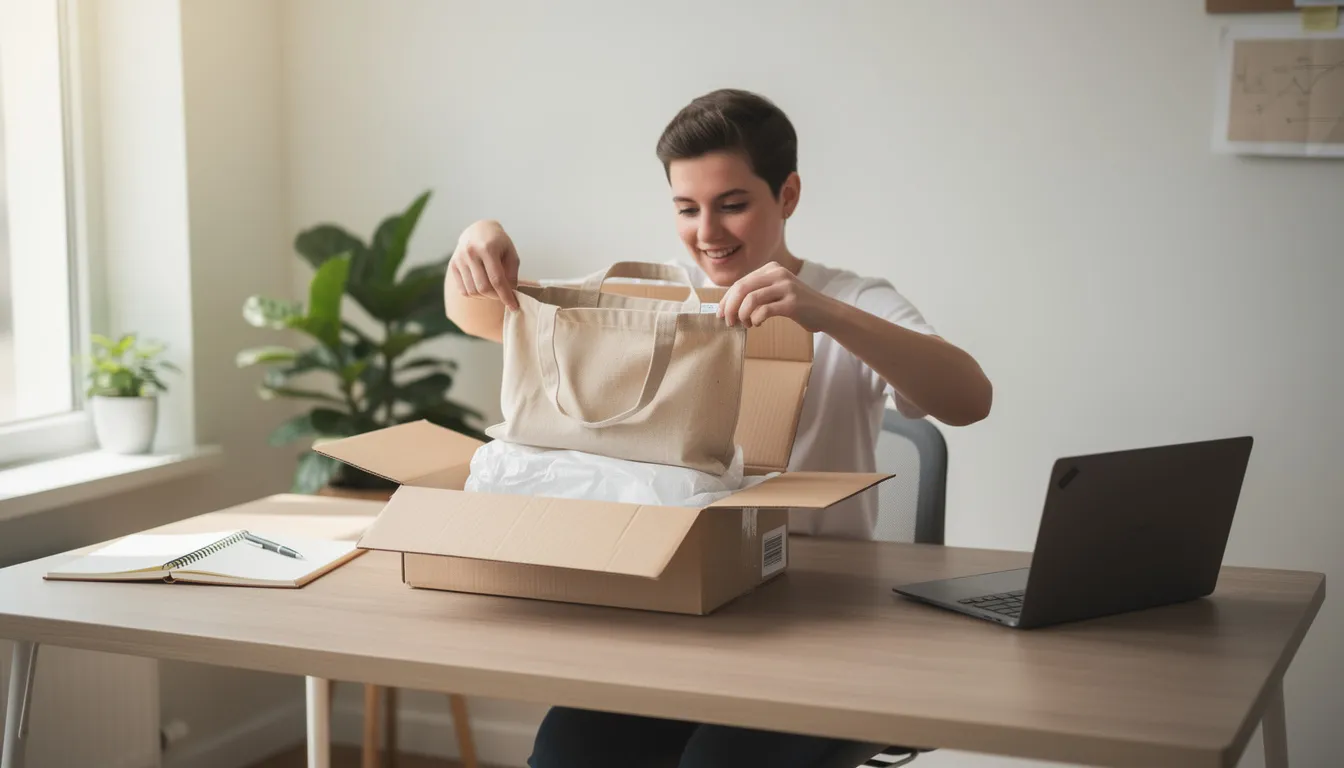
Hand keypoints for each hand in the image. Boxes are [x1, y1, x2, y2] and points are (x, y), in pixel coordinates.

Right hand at [449, 220, 520, 309]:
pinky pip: (463, 290)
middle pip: (483, 288)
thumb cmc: (498, 242)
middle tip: (504, 296)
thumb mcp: (511, 253)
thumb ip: (512, 274)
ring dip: (485, 296)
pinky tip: (482, 287)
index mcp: (487, 248)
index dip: (506, 296)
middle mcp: (470, 253)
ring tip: (493, 290)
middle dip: (496, 297)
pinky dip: (475, 294)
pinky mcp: (452, 265)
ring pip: (472, 291)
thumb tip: (510, 294)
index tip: (514, 307)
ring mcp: (459, 259)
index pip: (497, 280)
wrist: (478, 229)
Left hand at [718, 261, 833, 331]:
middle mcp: (778, 273)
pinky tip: (757, 324)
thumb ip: (757, 292)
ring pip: (751, 299)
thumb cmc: (797, 305)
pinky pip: (765, 311)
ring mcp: (786, 287)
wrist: (825, 312)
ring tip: (746, 324)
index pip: (740, 282)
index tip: (721, 314)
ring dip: (742, 315)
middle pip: (742, 289)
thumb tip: (728, 306)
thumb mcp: (776, 291)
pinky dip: (756, 319)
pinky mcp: (793, 303)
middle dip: (730, 308)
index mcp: (771, 268)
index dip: (726, 299)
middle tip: (728, 322)